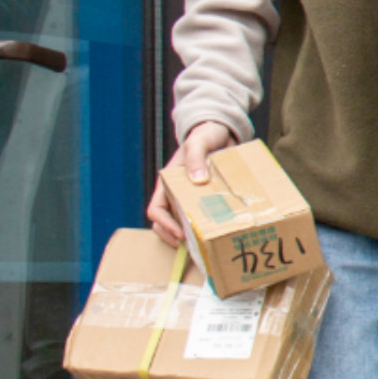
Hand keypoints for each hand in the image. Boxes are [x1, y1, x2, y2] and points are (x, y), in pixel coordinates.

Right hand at [146, 121, 237, 244]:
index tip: (180, 234)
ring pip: (183, 223)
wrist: (221, 131)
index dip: (165, 225)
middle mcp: (176, 193)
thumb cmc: (205, 135)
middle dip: (176, 237)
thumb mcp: (199, 142)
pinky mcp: (207, 198)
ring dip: (191, 235)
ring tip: (206, 246)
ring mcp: (190, 197)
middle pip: (166, 223)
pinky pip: (203, 216)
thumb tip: (197, 179)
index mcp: (167, 183)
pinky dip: (207, 226)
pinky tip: (221, 232)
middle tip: (196, 247)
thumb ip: (196, 157)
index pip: (156, 210)